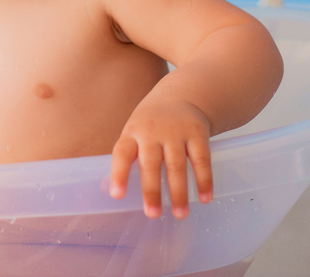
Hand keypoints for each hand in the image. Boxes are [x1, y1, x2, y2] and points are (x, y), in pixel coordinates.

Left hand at [108, 96, 212, 218]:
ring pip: (177, 164)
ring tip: (180, 214)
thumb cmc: (150, 124)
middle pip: (150, 162)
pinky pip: (201, 159)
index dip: (118, 174)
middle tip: (153, 214)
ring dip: (179, 191)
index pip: (122, 153)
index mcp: (132, 132)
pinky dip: (204, 180)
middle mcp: (152, 131)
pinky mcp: (197, 133)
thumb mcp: (133, 133)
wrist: (180, 95)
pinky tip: (204, 198)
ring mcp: (176, 131)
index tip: (117, 195)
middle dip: (151, 190)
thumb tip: (104, 190)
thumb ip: (124, 160)